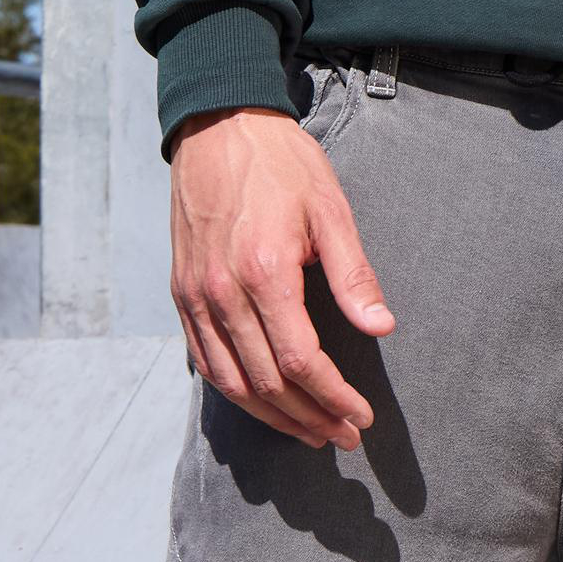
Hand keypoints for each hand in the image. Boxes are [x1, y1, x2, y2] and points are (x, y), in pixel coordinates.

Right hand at [168, 107, 396, 448]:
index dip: (333, 396)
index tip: (360, 415)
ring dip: (273, 416)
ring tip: (310, 431)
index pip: (302, 360)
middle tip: (344, 435)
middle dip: (309, 418)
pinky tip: (262, 401)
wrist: (218, 126)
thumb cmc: (280, 163)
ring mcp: (196, 297)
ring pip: (231, 383)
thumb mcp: (329, 207)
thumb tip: (381, 328)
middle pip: (267, 382)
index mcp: (265, 271)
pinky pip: (204, 361)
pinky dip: (234, 392)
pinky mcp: (181, 294)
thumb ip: (353, 273)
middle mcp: (223, 292)